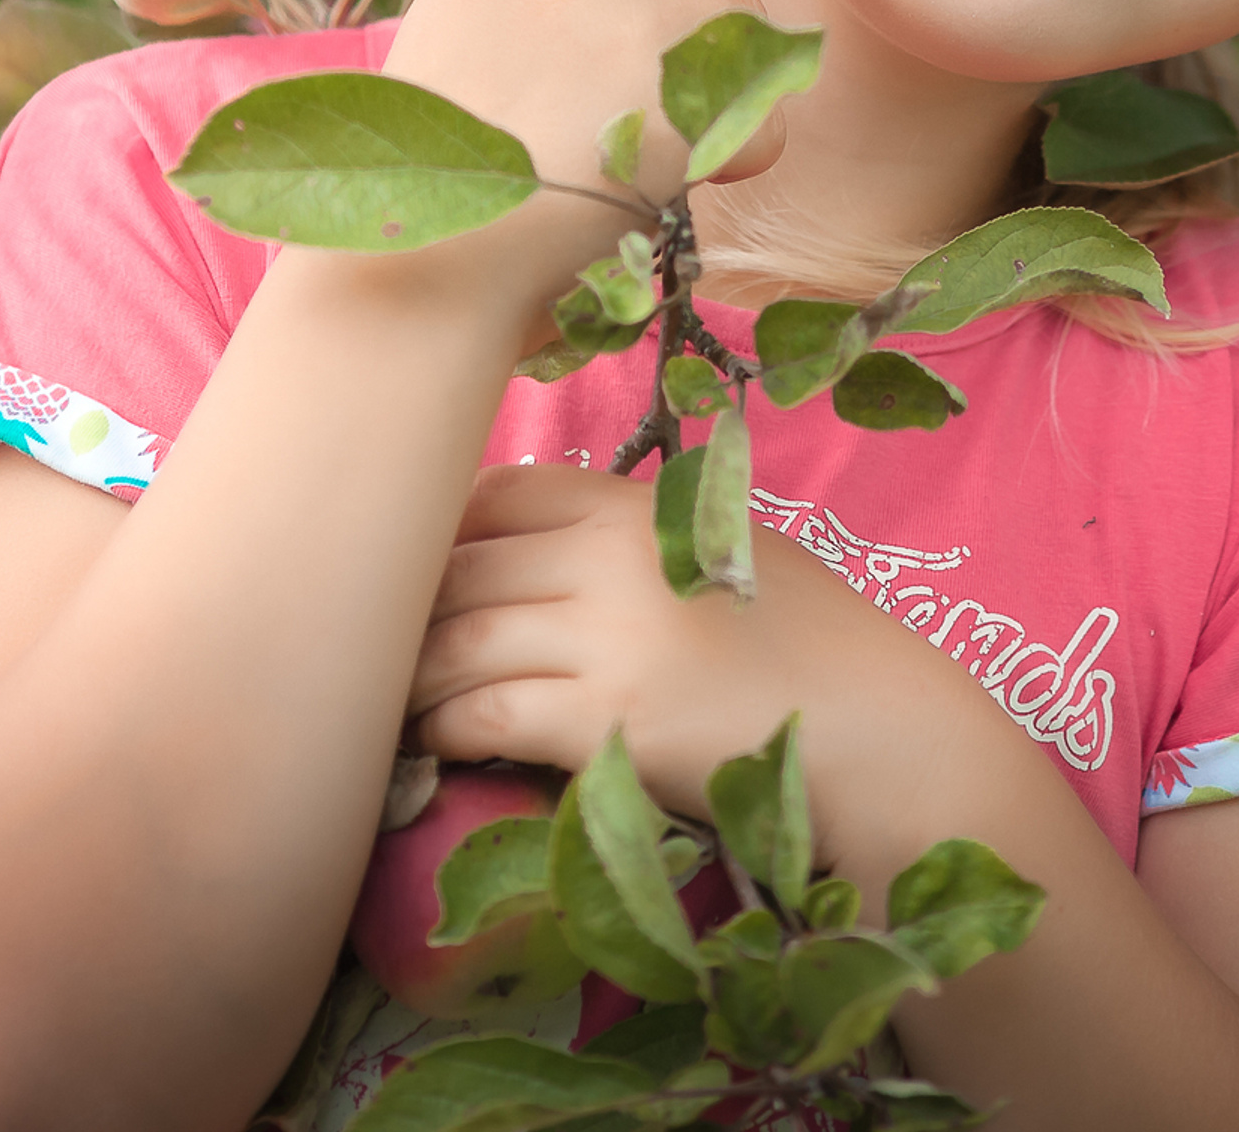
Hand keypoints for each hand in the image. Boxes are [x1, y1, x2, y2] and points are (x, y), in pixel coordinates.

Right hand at [380, 0, 776, 327]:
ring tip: (653, 113)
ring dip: (722, 61)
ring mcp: (636, 31)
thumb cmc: (433, 147)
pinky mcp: (684, 112)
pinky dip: (745, 145)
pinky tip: (684, 174)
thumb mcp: (464, 9)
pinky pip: (766, 106)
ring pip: (744, 7)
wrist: (419, 261)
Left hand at [405, 462, 960, 846]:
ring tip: (383, 704)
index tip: (418, 573)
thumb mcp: (721, 549)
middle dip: (403, 610)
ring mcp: (608, 638)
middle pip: (461, 567)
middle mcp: (613, 557)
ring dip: (405, 677)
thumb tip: (534, 552)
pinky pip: (482, 714)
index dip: (444, 532)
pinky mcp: (604, 722)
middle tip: (365, 649)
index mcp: (642, 506)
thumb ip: (636, 538)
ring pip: (454, 641)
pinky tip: (433, 744)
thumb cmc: (805, 641)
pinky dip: (442, 729)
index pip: (502, 493)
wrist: (872, 725)